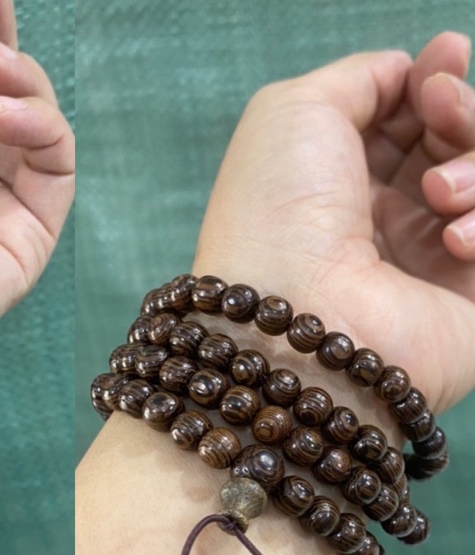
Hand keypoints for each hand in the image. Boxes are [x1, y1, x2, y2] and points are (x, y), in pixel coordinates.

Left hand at [194, 32, 473, 411]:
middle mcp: (379, 218)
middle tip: (441, 107)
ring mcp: (423, 259)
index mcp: (335, 179)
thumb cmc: (278, 212)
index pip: (406, 118)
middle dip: (459, 112)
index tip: (447, 56)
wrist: (296, 319)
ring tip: (436, 193)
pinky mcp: (466, 299)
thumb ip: (359, 78)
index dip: (433, 83)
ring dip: (473, 166)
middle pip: (453, 143)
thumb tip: (409, 72)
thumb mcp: (293, 113)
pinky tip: (452, 240)